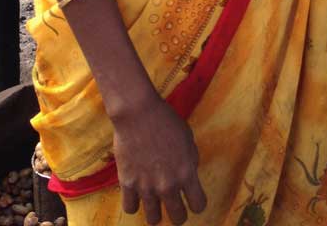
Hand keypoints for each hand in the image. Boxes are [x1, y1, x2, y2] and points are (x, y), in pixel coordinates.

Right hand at [113, 97, 206, 224]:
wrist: (138, 112)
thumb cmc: (165, 120)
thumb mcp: (188, 138)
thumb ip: (190, 161)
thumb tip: (189, 175)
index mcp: (187, 173)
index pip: (199, 205)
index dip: (197, 203)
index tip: (192, 198)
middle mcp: (168, 185)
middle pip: (178, 218)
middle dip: (178, 214)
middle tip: (174, 205)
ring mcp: (147, 187)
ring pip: (154, 219)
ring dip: (156, 212)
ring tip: (154, 202)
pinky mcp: (128, 183)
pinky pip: (130, 208)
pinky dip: (134, 203)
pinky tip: (136, 194)